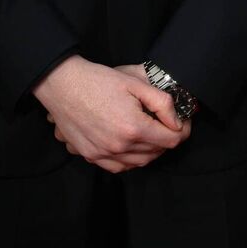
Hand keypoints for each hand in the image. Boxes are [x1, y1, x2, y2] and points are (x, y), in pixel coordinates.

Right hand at [32, 55, 191, 172]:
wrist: (63, 84)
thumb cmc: (97, 80)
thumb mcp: (135, 83)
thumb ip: (162, 103)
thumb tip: (177, 121)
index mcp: (133, 127)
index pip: (171, 140)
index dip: (183, 130)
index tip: (183, 122)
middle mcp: (119, 146)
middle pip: (157, 153)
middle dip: (167, 138)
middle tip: (166, 123)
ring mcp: (104, 154)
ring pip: (140, 162)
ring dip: (150, 150)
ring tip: (149, 131)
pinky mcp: (91, 156)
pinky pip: (119, 167)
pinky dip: (131, 159)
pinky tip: (130, 145)